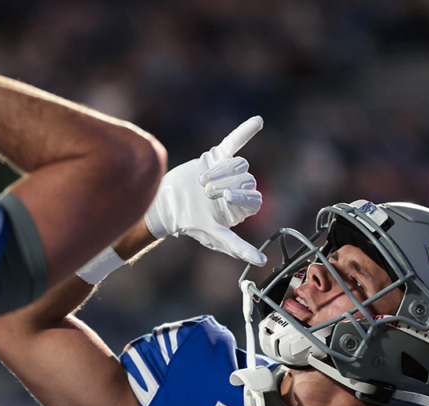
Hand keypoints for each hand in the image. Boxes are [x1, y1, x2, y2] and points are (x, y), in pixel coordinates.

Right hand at [144, 116, 265, 264]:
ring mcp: (228, 172)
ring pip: (238, 164)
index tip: (225, 199)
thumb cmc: (191, 223)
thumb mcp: (214, 236)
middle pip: (247, 180)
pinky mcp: (216, 157)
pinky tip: (258, 121)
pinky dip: (246, 131)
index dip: (242, 198)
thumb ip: (237, 246)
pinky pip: (234, 142)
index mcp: (242, 207)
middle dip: (225, 185)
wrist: (166, 204)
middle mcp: (238, 188)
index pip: (254, 199)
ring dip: (220, 172)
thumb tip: (262, 262)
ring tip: (202, 181)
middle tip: (206, 192)